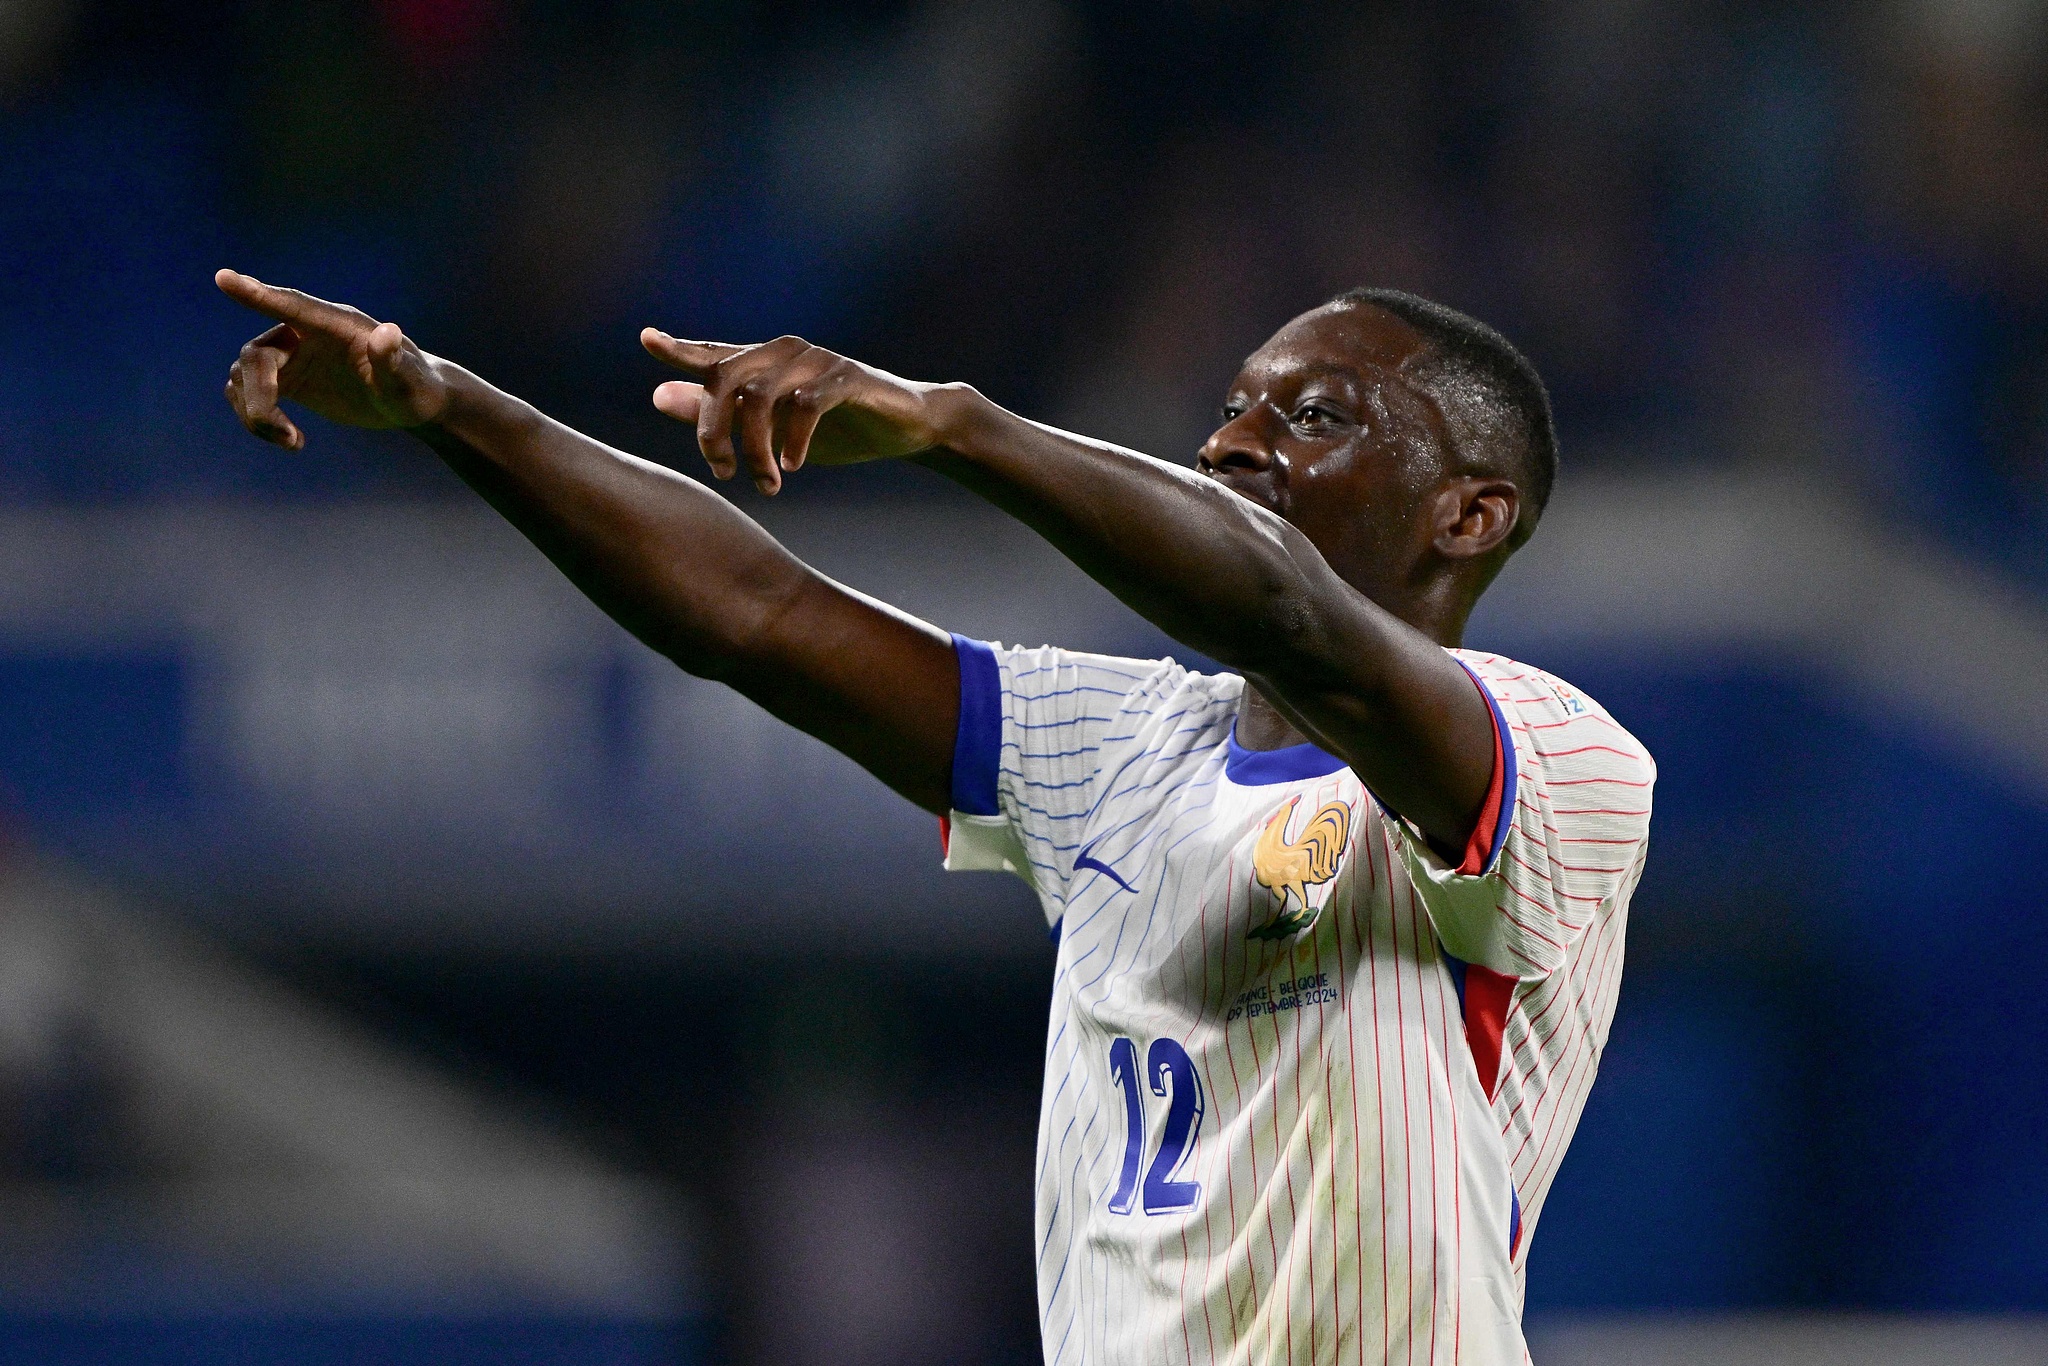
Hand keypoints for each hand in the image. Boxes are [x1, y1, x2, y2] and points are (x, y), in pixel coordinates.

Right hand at [216, 269, 449, 448]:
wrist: (410, 401)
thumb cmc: (415, 388)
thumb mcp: (408, 381)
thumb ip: (394, 360)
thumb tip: (387, 333)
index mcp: (336, 324)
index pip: (292, 305)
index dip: (258, 294)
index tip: (223, 278)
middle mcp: (307, 333)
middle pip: (257, 356)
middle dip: (260, 397)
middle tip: (283, 435)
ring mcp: (293, 354)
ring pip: (246, 375)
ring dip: (256, 413)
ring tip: (293, 443)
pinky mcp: (288, 378)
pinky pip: (249, 392)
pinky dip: (258, 419)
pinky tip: (293, 441)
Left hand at [641, 330, 960, 493]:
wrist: (908, 425)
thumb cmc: (837, 428)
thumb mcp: (772, 429)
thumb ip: (717, 413)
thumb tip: (656, 396)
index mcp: (763, 364)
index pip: (712, 355)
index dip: (679, 349)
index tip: (647, 340)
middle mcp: (784, 353)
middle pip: (725, 381)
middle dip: (712, 432)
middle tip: (721, 473)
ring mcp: (815, 361)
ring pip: (760, 397)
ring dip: (755, 449)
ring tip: (767, 485)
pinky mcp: (847, 377)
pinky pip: (806, 405)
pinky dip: (794, 440)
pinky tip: (794, 466)